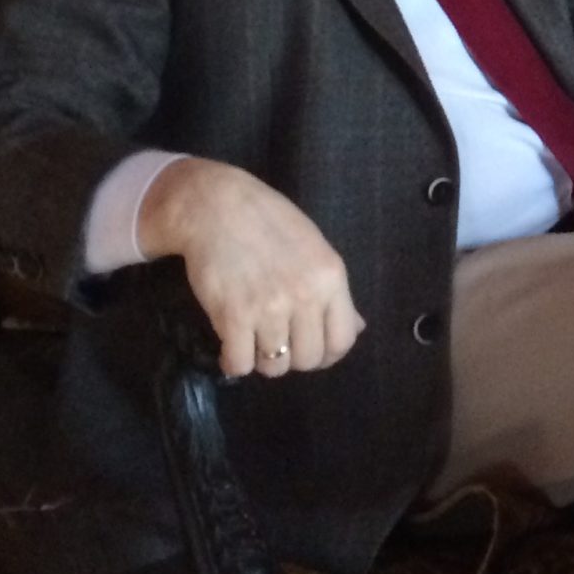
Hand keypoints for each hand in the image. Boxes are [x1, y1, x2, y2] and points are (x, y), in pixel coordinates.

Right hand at [140, 157, 364, 379]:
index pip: (342, 341)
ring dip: (262, 359)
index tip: (308, 348)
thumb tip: (358, 328)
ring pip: (274, 366)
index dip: (327, 355)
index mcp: (330, 277)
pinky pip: (240, 364)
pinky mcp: (232, 317)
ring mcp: (269, 308)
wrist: (215, 206)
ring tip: (252, 340)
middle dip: (293, 357)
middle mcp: (305, 296)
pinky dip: (233, 362)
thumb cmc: (268, 222)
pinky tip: (231, 346)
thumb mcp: (315, 248)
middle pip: (308, 360)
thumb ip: (335, 292)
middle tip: (277, 342)